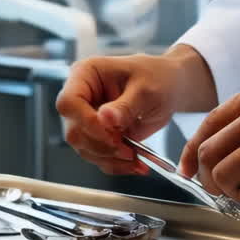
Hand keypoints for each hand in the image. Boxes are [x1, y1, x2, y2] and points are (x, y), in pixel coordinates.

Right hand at [57, 45, 216, 174]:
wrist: (170, 87)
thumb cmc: (157, 77)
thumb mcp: (146, 89)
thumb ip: (126, 105)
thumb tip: (105, 118)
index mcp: (86, 75)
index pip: (69, 103)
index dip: (86, 123)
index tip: (111, 135)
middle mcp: (81, 98)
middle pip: (74, 131)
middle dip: (102, 146)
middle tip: (127, 150)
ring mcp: (88, 119)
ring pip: (85, 149)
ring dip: (111, 159)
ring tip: (136, 158)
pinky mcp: (99, 137)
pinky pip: (99, 157)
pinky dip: (117, 165)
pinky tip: (135, 163)